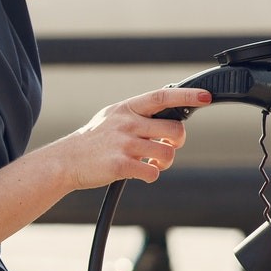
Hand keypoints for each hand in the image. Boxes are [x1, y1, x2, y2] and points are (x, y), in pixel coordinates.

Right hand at [38, 87, 209, 190]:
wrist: (65, 161)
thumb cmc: (93, 140)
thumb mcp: (112, 117)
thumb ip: (139, 114)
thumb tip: (170, 111)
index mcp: (126, 108)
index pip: (162, 97)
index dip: (187, 96)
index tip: (205, 97)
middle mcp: (126, 123)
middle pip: (174, 130)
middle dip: (177, 142)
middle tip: (166, 146)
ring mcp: (123, 143)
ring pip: (167, 154)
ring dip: (164, 162)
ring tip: (150, 162)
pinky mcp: (120, 165)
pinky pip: (152, 172)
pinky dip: (151, 175)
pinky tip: (139, 172)